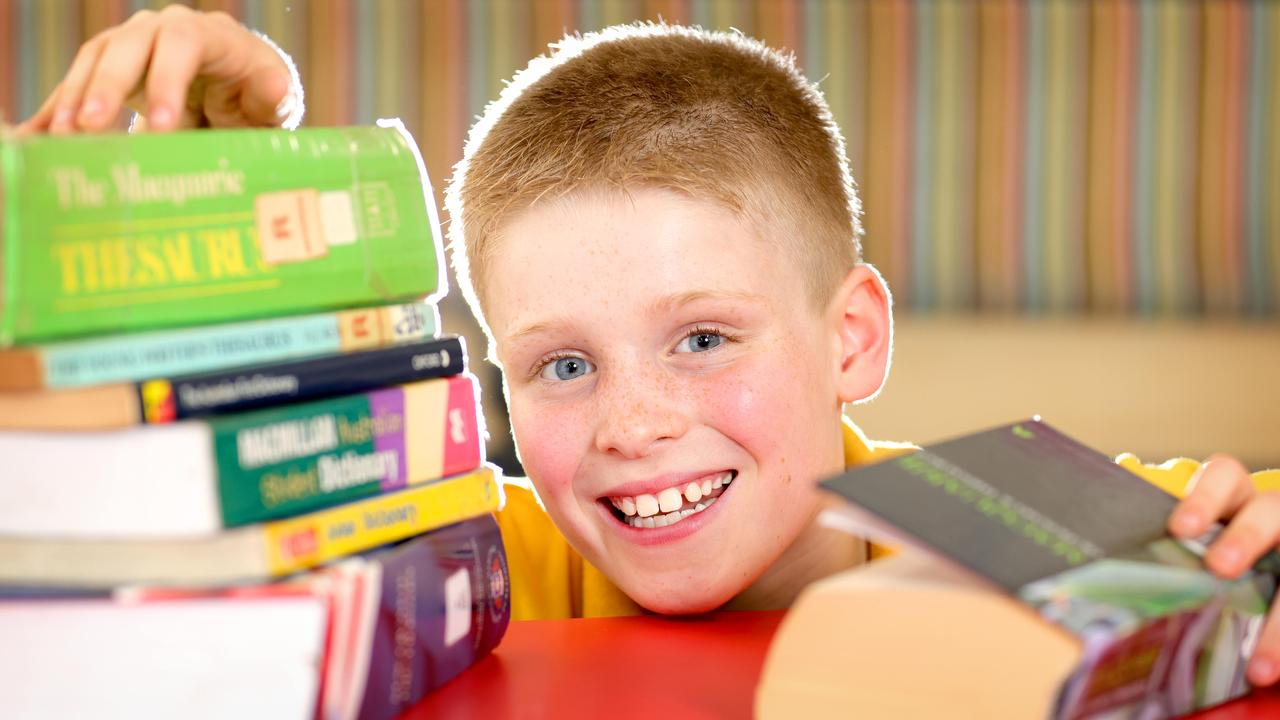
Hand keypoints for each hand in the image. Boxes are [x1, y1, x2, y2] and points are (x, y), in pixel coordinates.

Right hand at [17, 4, 298, 134]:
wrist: (237, 93)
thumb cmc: (258, 98)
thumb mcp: (272, 100)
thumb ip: (272, 95)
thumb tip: (276, 86)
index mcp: (211, 34)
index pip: (183, 46)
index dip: (166, 82)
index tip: (160, 126)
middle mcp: (166, 29)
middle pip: (128, 46)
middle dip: (107, 86)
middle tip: (89, 127)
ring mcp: (133, 43)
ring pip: (96, 59)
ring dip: (75, 96)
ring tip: (62, 137)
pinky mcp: (110, 65)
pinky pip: (81, 81)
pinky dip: (60, 107)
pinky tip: (39, 137)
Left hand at [1168, 454, 1279, 685]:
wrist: (1254, 572)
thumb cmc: (1213, 551)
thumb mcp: (1198, 539)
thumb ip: (1169, 539)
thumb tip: (1106, 503)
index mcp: (1237, 500)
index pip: (1225, 475)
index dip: (1205, 496)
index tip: (1180, 528)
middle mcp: (1272, 519)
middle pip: (1269, 512)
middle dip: (1245, 537)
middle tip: (1220, 567)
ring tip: (1258, 664)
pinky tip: (1269, 674)